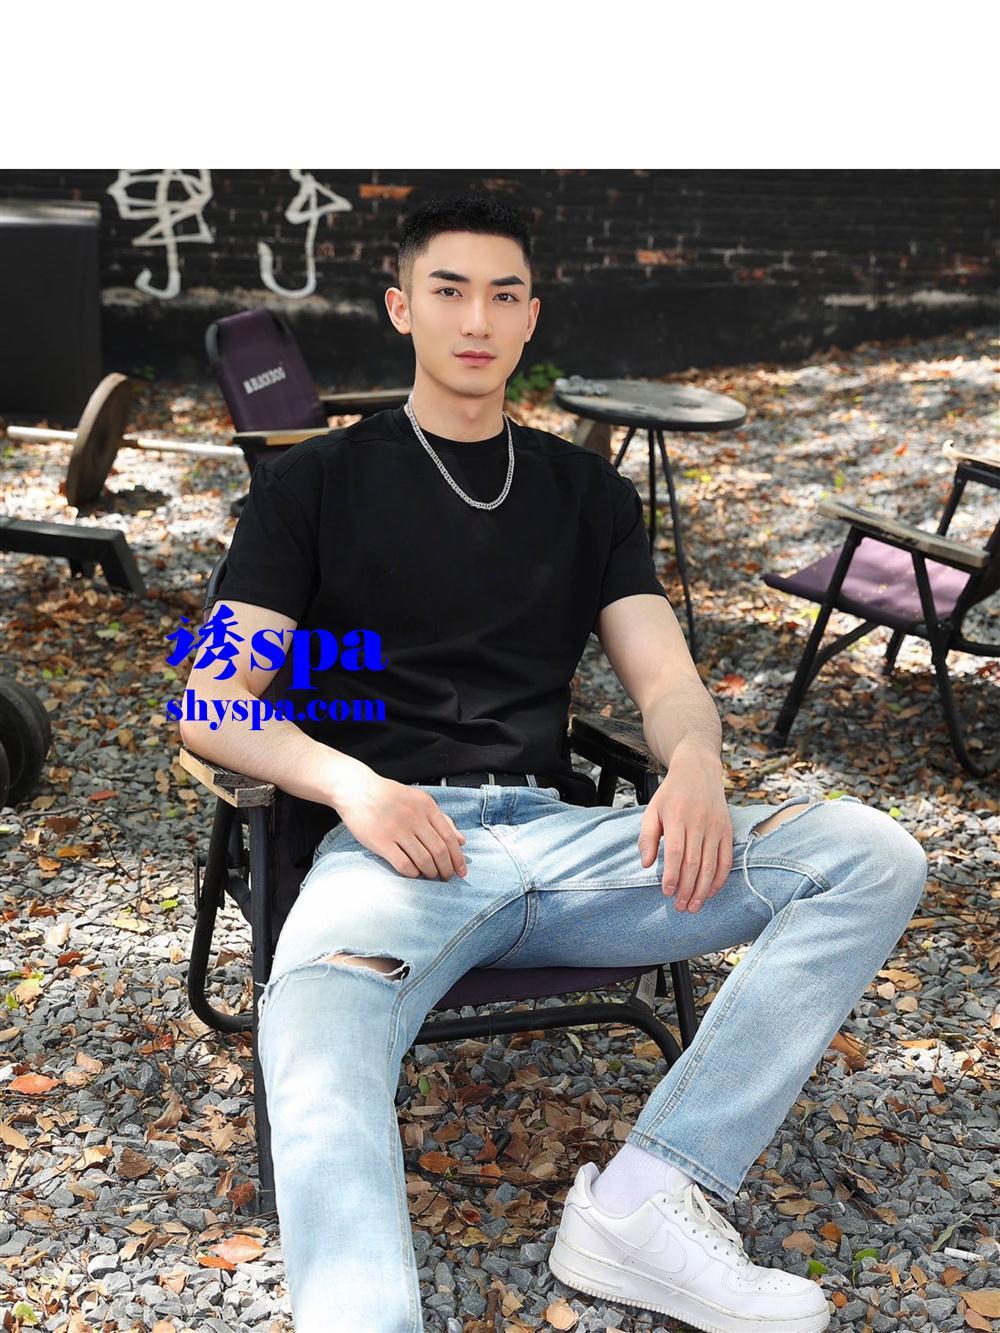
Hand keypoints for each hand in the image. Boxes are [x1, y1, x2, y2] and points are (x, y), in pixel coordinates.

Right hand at [334, 769, 467, 880]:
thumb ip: (442, 819)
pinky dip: (413, 873)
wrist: (357, 790)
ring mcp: (397, 830)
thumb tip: (462, 841)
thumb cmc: (389, 796)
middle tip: (447, 877)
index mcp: (426, 806)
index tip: (461, 870)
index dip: (457, 857)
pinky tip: (414, 873)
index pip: (449, 836)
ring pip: (424, 860)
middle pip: (439, 851)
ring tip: (431, 875)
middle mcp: (414, 818)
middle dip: (446, 869)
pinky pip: (404, 864)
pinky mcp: (381, 842)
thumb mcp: (419, 800)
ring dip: (431, 872)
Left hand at [638, 749, 732, 911]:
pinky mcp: (727, 830)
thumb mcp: (652, 810)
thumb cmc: (671, 794)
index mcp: (677, 817)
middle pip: (694, 863)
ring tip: (694, 906)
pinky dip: (720, 879)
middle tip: (680, 907)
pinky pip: (726, 859)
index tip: (666, 892)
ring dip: (703, 889)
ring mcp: (716, 827)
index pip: (676, 852)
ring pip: (711, 865)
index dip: (672, 875)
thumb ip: (647, 837)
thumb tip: (646, 864)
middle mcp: (699, 822)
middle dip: (687, 889)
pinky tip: (711, 892)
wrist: (698, 771)